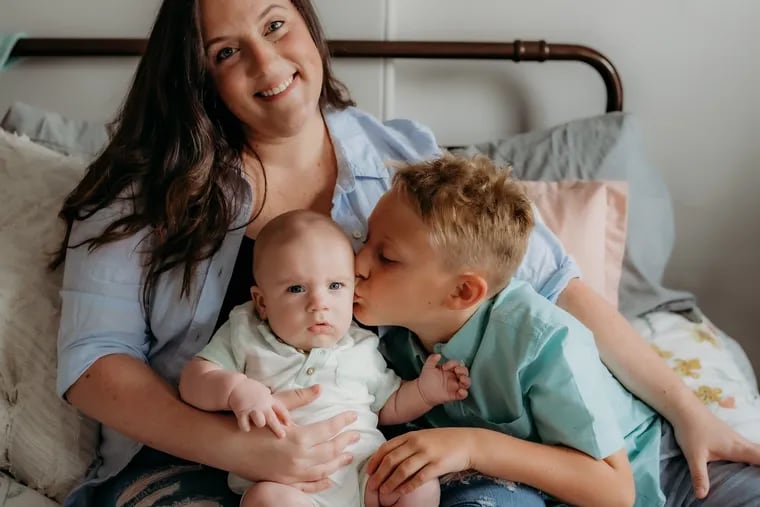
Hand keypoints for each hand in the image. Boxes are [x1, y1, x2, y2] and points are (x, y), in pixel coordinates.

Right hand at [228, 377, 289, 437]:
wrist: (235, 385)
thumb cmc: (249, 388)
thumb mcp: (263, 390)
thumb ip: (268, 397)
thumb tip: (273, 398)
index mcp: (269, 399)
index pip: (281, 408)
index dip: (286, 416)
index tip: (289, 424)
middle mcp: (262, 405)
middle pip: (272, 419)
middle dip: (277, 428)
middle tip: (282, 436)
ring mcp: (252, 409)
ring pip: (260, 422)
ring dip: (260, 424)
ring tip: (258, 425)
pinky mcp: (241, 413)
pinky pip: (244, 425)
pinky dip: (245, 427)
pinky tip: (246, 429)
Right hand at [231, 384, 360, 492]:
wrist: (228, 444)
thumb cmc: (253, 421)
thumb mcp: (277, 406)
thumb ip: (300, 398)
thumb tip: (320, 388)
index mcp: (299, 437)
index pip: (330, 429)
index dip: (344, 421)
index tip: (354, 416)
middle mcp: (299, 458)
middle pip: (331, 450)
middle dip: (346, 441)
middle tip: (357, 434)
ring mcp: (292, 474)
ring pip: (324, 469)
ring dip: (338, 461)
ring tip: (348, 454)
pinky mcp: (284, 482)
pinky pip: (309, 486)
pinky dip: (322, 483)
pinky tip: (330, 479)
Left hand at [366, 428, 473, 495]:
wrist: (468, 442)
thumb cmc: (444, 441)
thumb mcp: (423, 436)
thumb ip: (407, 443)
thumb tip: (388, 455)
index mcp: (411, 435)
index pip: (387, 447)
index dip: (375, 460)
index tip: (368, 471)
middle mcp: (418, 442)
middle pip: (392, 459)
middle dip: (379, 474)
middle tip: (371, 485)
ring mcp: (428, 453)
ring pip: (403, 470)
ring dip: (391, 482)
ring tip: (383, 492)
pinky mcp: (438, 465)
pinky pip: (420, 478)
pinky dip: (409, 486)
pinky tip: (402, 492)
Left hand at [417, 354, 469, 405]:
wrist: (422, 391)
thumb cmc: (426, 378)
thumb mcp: (428, 367)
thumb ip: (432, 359)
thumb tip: (438, 355)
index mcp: (450, 370)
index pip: (456, 364)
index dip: (453, 364)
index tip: (444, 367)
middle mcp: (454, 377)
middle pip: (464, 372)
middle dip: (463, 370)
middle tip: (456, 370)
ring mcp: (455, 386)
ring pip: (466, 383)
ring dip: (466, 380)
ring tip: (461, 379)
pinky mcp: (454, 395)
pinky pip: (463, 395)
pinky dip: (464, 393)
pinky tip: (460, 391)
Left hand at [672, 405, 759, 497]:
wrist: (684, 408)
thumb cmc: (690, 430)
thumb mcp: (694, 456)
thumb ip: (700, 476)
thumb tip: (702, 496)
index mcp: (737, 449)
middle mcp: (740, 442)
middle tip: (759, 481)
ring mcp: (735, 437)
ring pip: (755, 449)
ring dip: (758, 458)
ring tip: (755, 472)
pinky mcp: (728, 436)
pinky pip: (748, 446)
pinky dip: (753, 454)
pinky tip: (747, 461)